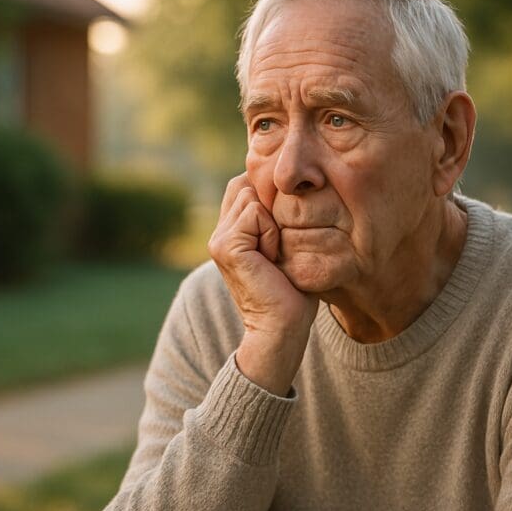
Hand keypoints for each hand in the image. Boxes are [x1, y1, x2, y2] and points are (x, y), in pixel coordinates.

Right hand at [209, 173, 317, 394]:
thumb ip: (277, 215)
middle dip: (271, 209)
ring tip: (275, 255)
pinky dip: (271, 234)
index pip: (246, 184)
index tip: (282, 236)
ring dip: (273, 223)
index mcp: (230, 230)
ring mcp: (218, 239)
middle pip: (247, 185)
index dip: (270, 198)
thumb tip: (290, 184)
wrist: (282, 326)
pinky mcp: (225, 246)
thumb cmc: (293, 289)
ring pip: (252, 197)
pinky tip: (271, 259)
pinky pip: (255, 214)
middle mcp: (219, 232)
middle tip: (278, 248)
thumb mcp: (285, 243)